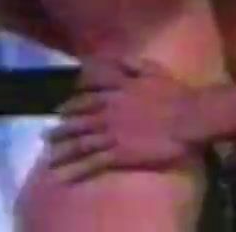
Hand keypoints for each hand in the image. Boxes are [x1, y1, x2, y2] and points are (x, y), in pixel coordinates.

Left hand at [46, 58, 193, 182]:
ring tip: (48, 159)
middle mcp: (109, 110)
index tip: (59, 111)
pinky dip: (75, 170)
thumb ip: (130, 64)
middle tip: (45, 136)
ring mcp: (112, 133)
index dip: (71, 104)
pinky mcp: (119, 153)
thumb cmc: (176, 92)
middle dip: (61, 129)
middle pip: (78, 120)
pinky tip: (62, 177)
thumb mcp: (153, 69)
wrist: (190, 116)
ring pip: (80, 141)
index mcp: (117, 90)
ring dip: (62, 150)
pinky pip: (92, 162)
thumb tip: (112, 60)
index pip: (87, 96)